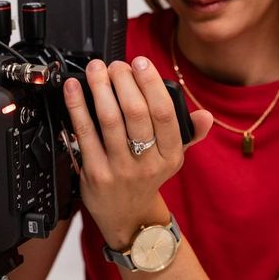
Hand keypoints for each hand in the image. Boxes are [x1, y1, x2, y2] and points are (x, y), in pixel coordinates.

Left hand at [63, 57, 212, 247]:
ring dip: (100, 87)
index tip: (140, 63)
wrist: (127, 217)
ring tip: (96, 69)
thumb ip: (189, 133)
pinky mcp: (95, 172)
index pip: (164, 114)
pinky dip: (77, 106)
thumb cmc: (148, 177)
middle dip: (123, 81)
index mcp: (170, 156)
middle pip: (135, 113)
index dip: (151, 83)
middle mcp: (147, 163)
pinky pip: (85, 132)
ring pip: (109, 120)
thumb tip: (205, 115)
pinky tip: (73, 88)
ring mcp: (119, 169)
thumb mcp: (173, 159)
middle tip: (115, 64)